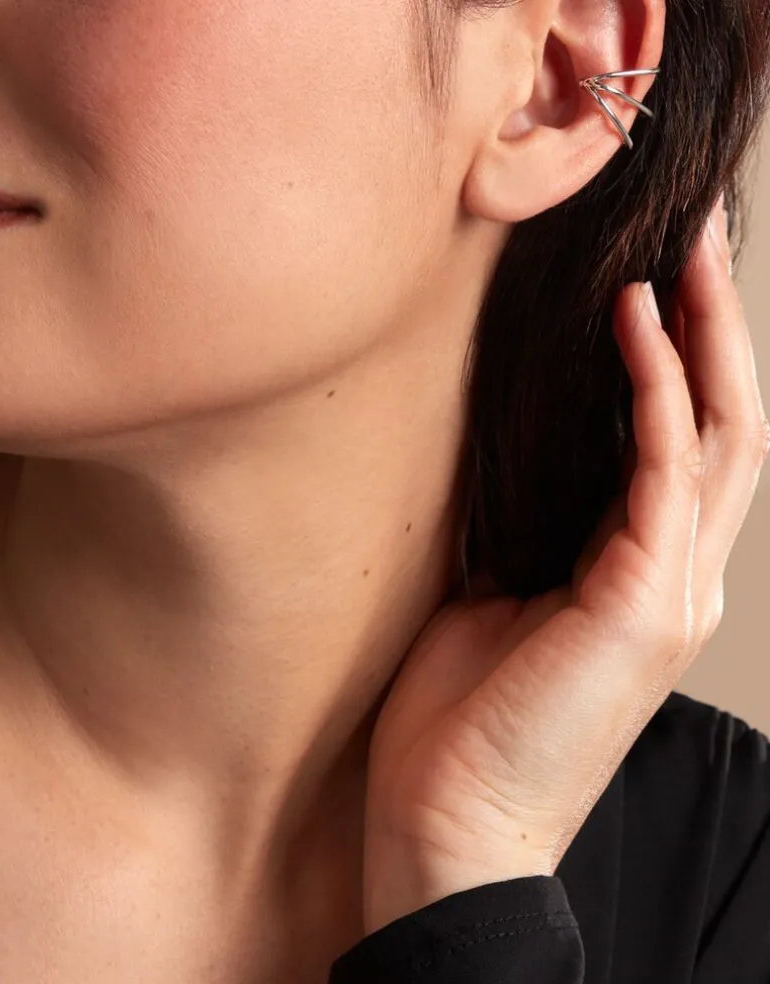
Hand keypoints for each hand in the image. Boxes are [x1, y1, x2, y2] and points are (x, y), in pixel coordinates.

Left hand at [360, 197, 769, 935]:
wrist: (448, 821)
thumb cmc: (462, 715)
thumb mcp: (493, 594)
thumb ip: (523, 526)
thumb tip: (511, 453)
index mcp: (637, 574)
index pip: (682, 443)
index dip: (683, 357)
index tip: (659, 275)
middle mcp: (674, 575)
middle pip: (722, 421)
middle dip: (716, 323)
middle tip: (704, 231)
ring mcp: (670, 588)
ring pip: (719, 432)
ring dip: (705, 333)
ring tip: (692, 247)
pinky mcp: (643, 600)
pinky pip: (666, 468)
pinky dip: (658, 388)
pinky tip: (636, 319)